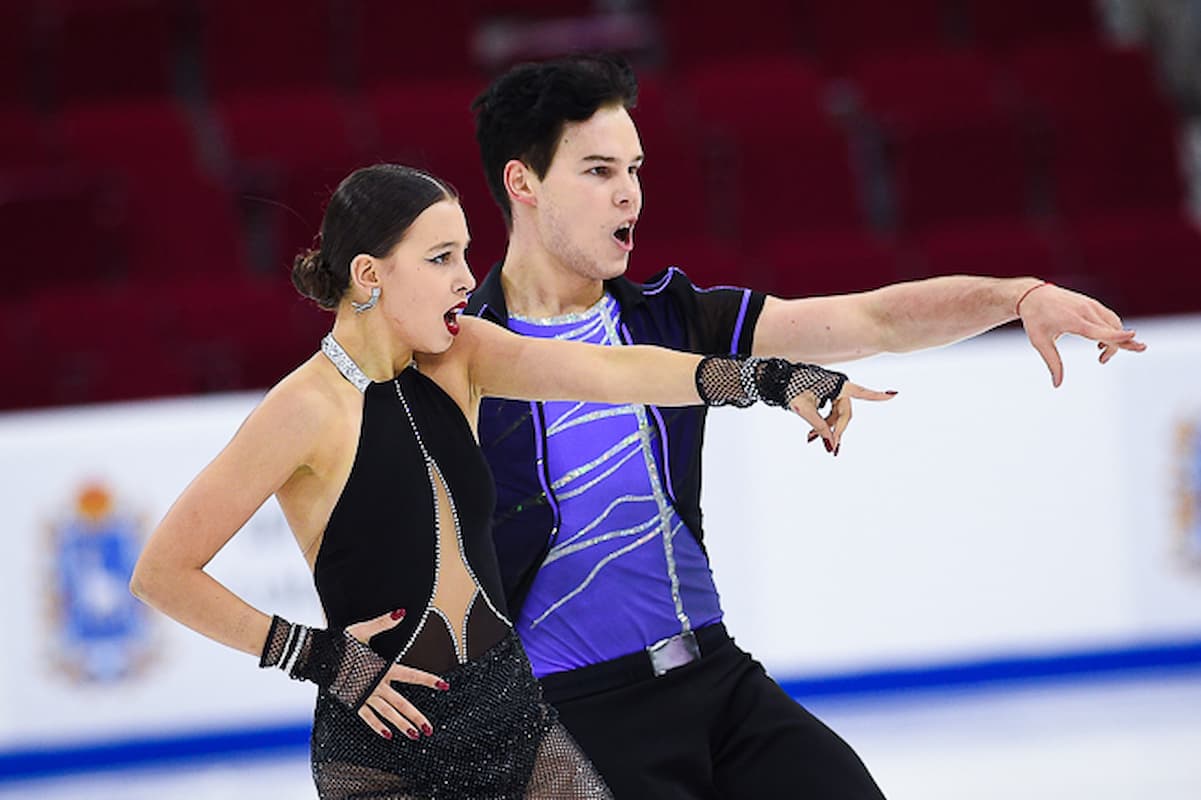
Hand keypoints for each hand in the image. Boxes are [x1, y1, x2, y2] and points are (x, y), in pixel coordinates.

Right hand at [346, 610, 449, 741]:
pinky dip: (377, 726)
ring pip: (387, 713)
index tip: (444, 686)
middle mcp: (376, 685)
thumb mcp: (363, 631)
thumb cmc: (340, 642)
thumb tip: (402, 612)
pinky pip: (367, 717)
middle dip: (416, 716)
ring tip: (415, 735)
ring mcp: (364, 695)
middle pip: (401, 703)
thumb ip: (384, 623)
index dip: (428, 680)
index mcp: (382, 669)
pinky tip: (387, 735)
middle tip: (429, 729)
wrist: (317, 657)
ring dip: (401, 725)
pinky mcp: (353, 701)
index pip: (411, 675)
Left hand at [797, 382, 896, 455]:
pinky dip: (821, 423)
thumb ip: (819, 426)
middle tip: (831, 448)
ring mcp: (831, 392)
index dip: (878, 395)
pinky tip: (812, 435)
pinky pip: (828, 413)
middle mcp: (837, 387)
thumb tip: (831, 445)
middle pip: (844, 414)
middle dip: (836, 430)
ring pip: (835, 416)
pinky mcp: (824, 396)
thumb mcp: (804, 409)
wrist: (777, 379)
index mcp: (837, 385)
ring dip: (826, 429)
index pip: (862, 392)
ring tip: (811, 439)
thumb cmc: (791, 388)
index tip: (894, 394)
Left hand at [1019, 284, 1146, 386]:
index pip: (1101, 330)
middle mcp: (1086, 311)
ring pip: (1114, 323)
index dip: (1117, 335)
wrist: (1032, 295)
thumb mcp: (1039, 342)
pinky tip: (1100, 341)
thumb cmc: (1035, 319)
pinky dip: (1112, 330)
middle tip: (1103, 360)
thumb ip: (1053, 363)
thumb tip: (1057, 385)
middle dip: (1118, 346)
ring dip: (1115, 339)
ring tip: (1100, 352)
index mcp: (1074, 321)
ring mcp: (1091, 305)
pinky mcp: (1092, 303)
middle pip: (1112, 330)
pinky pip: (1109, 317)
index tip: (1134, 337)